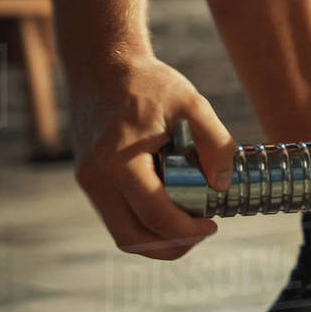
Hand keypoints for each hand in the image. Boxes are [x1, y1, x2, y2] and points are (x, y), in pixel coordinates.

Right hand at [70, 56, 235, 259]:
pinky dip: (145, 221)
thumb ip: (214, 144)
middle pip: (132, 239)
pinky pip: (118, 215)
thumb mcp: (193, 103)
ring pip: (122, 233)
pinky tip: (172, 204)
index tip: (214, 223)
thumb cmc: (148, 83)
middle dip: (172, 246)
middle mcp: (96, 178)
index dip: (190, 231)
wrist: (101, 65)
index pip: (156, 217)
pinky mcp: (90, 180)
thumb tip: (221, 188)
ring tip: (190, 220)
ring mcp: (88, 181)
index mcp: (119, 162)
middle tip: (202, 231)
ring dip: (158, 237)